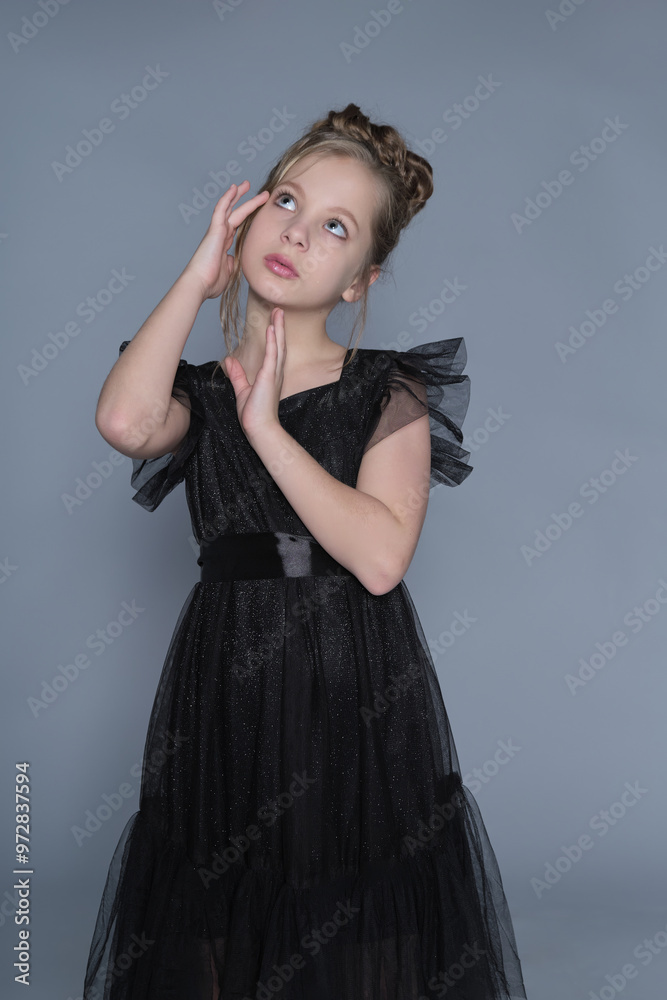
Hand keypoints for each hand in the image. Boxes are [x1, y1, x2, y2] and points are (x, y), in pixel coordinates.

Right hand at [182, 181, 269, 299]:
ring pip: (229, 208)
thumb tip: (232, 259)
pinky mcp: (214, 229)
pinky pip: (221, 209)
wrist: (199, 284)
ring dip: (238, 195)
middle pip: (233, 213)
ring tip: (247, 184)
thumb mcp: (227, 273)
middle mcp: (219, 235)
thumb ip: (230, 264)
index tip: (253, 208)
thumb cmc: (210, 283)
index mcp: (223, 244)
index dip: (244, 215)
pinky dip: (227, 197)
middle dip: (243, 201)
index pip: (235, 225)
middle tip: (251, 188)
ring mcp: (216, 231)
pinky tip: (234, 188)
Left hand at [223, 306, 285, 440]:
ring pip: (279, 345)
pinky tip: (271, 328)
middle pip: (280, 344)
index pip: (274, 351)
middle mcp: (276, 372)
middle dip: (279, 326)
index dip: (275, 335)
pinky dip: (273, 340)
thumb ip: (238, 374)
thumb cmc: (254, 414)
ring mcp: (274, 374)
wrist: (259, 428)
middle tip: (279, 309)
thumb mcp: (242, 390)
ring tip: (278, 311)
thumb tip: (230, 360)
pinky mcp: (269, 376)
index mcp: (271, 375)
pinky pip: (272, 354)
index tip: (273, 320)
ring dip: (278, 327)